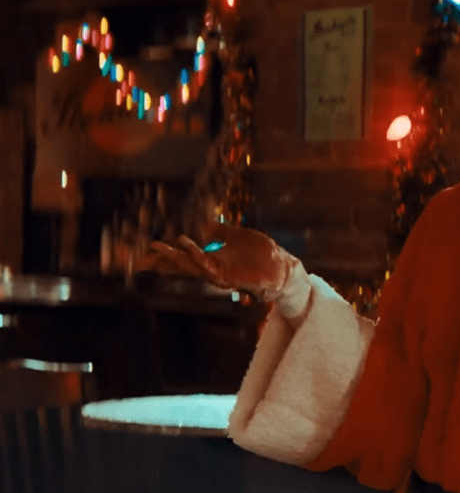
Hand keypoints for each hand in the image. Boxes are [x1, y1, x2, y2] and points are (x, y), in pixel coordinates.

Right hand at [136, 221, 291, 298]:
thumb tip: (203, 223)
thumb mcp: (236, 236)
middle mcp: (212, 270)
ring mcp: (220, 274)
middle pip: (180, 268)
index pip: (182, 261)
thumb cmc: (261, 254)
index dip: (162, 259)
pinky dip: (198, 257)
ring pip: (191, 267)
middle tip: (139, 259)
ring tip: (158, 247)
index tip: (140, 258)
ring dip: (175, 258)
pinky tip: (187, 247)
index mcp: (211, 261)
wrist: (281, 266)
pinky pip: (211, 267)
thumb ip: (219, 231)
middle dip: (160, 263)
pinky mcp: (232, 275)